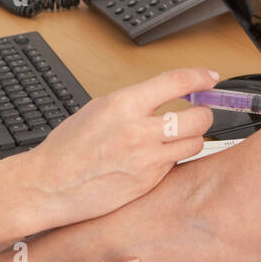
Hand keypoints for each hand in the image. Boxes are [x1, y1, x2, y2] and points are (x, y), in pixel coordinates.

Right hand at [22, 66, 217, 225]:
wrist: (50, 185)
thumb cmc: (69, 147)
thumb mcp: (99, 108)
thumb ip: (134, 101)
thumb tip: (163, 92)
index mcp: (125, 104)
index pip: (177, 82)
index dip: (200, 77)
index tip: (210, 77)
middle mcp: (139, 131)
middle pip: (199, 117)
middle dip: (203, 114)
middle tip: (197, 113)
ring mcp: (146, 159)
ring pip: (195, 144)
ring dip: (191, 139)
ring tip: (176, 138)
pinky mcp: (148, 182)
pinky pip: (175, 165)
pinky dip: (172, 160)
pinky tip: (157, 158)